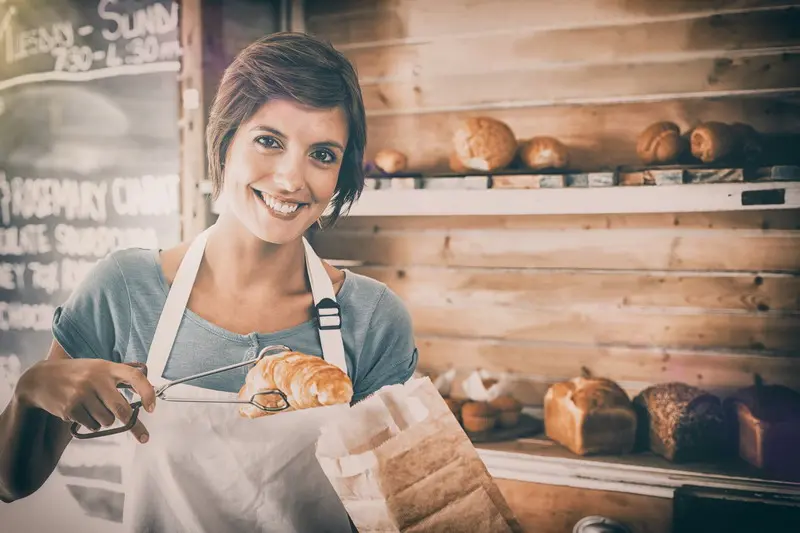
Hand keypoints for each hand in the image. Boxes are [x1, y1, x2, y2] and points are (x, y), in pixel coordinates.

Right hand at [16, 359, 155, 442]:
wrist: (40, 378)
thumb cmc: (77, 373)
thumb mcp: (98, 367)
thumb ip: (119, 377)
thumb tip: (147, 392)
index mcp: (107, 367)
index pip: (135, 376)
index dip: (147, 392)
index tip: (152, 408)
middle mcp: (96, 379)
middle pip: (121, 409)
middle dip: (130, 422)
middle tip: (142, 435)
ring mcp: (82, 394)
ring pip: (107, 420)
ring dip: (105, 420)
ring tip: (94, 408)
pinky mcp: (70, 408)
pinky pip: (92, 426)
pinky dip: (91, 423)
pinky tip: (81, 412)